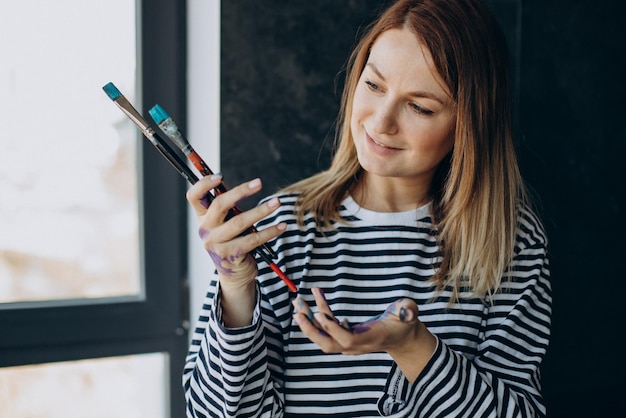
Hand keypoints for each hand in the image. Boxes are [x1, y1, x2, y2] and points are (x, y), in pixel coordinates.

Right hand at [187, 174, 285, 288]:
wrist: (235, 273)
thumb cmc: (233, 240)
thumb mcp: (226, 223)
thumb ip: (229, 207)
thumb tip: (245, 184)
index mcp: (202, 218)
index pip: (194, 197)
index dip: (204, 185)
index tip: (220, 176)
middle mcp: (206, 230)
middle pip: (219, 205)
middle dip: (240, 192)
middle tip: (258, 183)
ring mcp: (217, 244)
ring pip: (240, 222)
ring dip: (261, 210)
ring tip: (276, 202)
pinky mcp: (232, 256)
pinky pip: (253, 239)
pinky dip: (269, 231)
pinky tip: (281, 226)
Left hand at [292, 288, 420, 355]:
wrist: (401, 339)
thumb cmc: (404, 323)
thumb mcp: (409, 314)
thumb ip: (409, 311)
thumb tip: (408, 310)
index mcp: (369, 339)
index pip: (346, 339)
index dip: (331, 328)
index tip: (318, 312)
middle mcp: (355, 345)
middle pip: (327, 344)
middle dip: (310, 329)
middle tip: (298, 309)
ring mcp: (348, 344)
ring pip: (323, 338)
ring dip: (308, 322)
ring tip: (299, 303)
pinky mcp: (344, 338)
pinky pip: (326, 330)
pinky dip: (317, 318)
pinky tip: (313, 300)